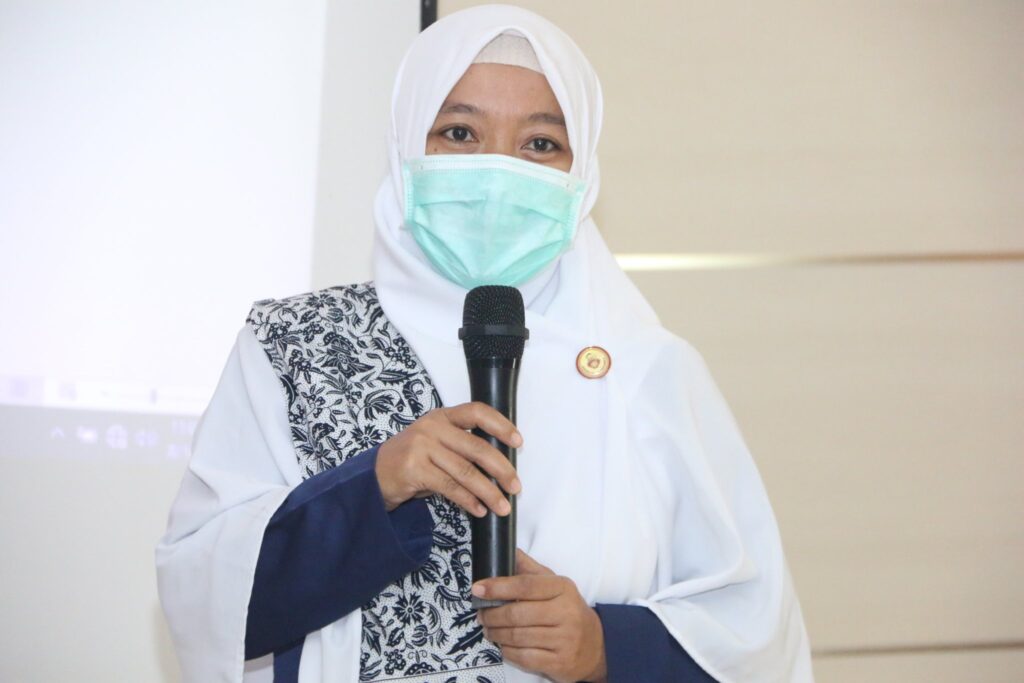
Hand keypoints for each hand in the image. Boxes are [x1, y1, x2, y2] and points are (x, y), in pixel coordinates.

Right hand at [375, 402, 521, 515]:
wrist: (372, 477)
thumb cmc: (411, 461)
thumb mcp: (435, 444)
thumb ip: (461, 446)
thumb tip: (500, 465)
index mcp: (441, 416)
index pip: (477, 412)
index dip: (501, 425)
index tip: (518, 442)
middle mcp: (432, 428)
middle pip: (477, 447)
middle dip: (502, 470)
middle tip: (516, 487)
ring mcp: (421, 447)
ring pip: (466, 471)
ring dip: (488, 492)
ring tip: (502, 506)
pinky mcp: (414, 469)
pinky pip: (450, 487)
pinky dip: (469, 501)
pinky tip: (479, 509)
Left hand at [474, 549, 607, 682]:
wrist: (594, 644)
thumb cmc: (567, 610)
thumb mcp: (554, 584)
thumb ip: (529, 569)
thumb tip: (507, 551)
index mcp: (563, 588)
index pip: (525, 585)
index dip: (498, 587)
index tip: (478, 588)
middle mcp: (566, 613)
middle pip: (518, 614)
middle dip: (492, 615)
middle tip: (481, 614)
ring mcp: (564, 639)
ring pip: (518, 637)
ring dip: (496, 633)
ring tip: (488, 629)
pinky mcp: (560, 662)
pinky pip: (525, 657)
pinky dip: (508, 651)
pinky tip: (503, 645)